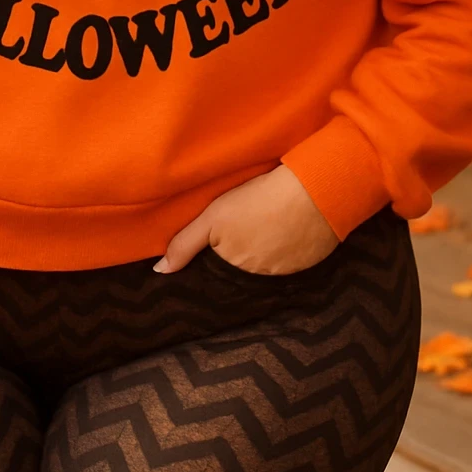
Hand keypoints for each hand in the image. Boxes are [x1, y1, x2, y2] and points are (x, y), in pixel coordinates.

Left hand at [155, 164, 339, 275]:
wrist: (311, 193)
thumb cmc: (257, 199)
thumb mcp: (213, 216)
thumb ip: (184, 245)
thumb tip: (160, 271)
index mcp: (234, 267)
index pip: (221, 272)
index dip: (221, 255)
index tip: (227, 237)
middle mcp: (259, 278)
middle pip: (244, 269)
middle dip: (244, 253)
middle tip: (250, 225)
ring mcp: (286, 274)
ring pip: (269, 265)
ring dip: (268, 250)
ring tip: (269, 223)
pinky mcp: (309, 265)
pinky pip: (294, 262)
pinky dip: (290, 248)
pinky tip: (290, 227)